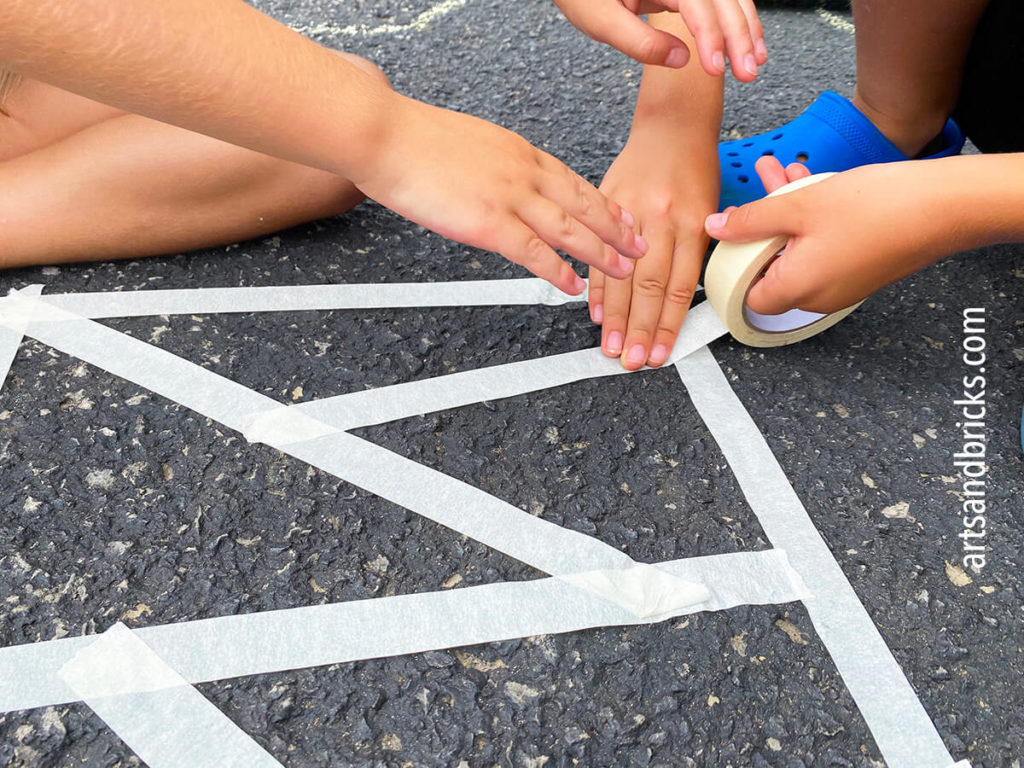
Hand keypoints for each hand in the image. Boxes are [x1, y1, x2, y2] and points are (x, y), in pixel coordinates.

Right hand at [355, 95, 646, 295]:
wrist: (387, 135)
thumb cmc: (417, 139)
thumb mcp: (472, 143)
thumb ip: (497, 166)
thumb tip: (503, 182)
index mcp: (520, 151)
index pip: (574, 181)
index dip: (604, 203)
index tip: (624, 216)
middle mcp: (524, 172)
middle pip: (584, 204)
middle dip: (618, 229)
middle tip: (642, 245)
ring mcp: (510, 197)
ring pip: (569, 229)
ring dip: (600, 253)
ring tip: (622, 270)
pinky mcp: (489, 222)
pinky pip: (535, 252)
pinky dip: (558, 271)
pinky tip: (572, 286)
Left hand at [551, 0, 765, 80]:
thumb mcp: (600, 21)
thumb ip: (639, 42)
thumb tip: (681, 60)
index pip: (699, 5)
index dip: (711, 37)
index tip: (716, 69)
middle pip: (723, 0)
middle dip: (740, 37)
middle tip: (747, 74)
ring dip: (746, 30)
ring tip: (754, 64)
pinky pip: (719, 4)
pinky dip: (735, 24)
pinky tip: (744, 47)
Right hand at [590, 127, 717, 368]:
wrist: (671, 125)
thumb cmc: (695, 169)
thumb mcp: (709, 210)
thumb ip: (694, 252)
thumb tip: (678, 300)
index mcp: (691, 224)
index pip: (678, 286)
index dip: (667, 324)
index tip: (660, 353)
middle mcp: (661, 221)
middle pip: (647, 286)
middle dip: (638, 329)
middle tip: (632, 360)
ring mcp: (631, 213)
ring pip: (621, 274)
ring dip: (615, 316)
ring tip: (611, 346)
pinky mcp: (608, 205)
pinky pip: (601, 252)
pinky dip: (598, 286)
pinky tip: (596, 311)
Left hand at [704, 156, 959, 312]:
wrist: (944, 207)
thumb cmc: (877, 209)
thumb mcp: (798, 206)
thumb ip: (751, 219)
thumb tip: (718, 227)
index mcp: (797, 291)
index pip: (747, 297)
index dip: (736, 267)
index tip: (734, 239)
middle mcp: (818, 297)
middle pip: (772, 269)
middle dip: (761, 227)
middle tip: (756, 196)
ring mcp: (842, 285)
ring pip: (798, 251)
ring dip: (786, 215)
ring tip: (778, 175)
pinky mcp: (861, 269)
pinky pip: (823, 248)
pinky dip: (811, 220)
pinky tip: (808, 183)